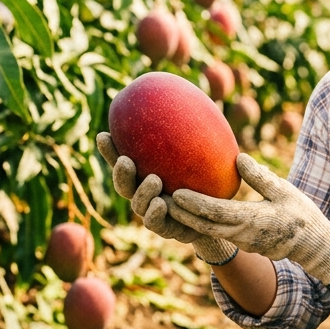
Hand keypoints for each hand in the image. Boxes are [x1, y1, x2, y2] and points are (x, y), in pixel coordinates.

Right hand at [95, 132, 238, 264]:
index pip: (125, 162)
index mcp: (148, 176)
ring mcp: (157, 215)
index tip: (103, 135)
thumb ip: (195, 134)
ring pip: (139, 206)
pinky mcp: (170, 231)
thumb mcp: (207, 154)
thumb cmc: (213, 179)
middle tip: (125, 160)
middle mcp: (148, 196)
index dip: (110, 151)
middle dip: (120, 173)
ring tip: (153, 180)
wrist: (226, 217)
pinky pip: (159, 225)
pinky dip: (156, 214)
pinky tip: (162, 203)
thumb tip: (196, 96)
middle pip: (126, 185)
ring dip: (142, 194)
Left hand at [169, 154, 329, 285]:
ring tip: (164, 204)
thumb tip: (238, 158)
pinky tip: (186, 212)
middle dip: (179, 214)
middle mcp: (241, 234)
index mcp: (252, 220)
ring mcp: (240, 241)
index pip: (216, 212)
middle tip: (157, 199)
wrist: (312, 245)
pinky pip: (215, 232)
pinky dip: (198, 223)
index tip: (177, 192)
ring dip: (185, 220)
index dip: (195, 203)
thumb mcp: (285, 190)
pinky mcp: (241, 242)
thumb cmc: (301, 214)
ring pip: (206, 231)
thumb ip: (260, 177)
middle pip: (203, 225)